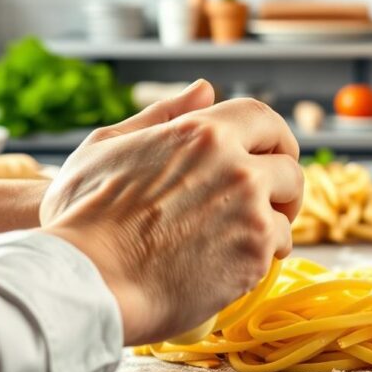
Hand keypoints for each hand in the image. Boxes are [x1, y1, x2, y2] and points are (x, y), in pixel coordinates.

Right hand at [40, 80, 302, 345]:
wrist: (84, 281)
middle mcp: (237, 166)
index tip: (270, 156)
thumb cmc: (82, 215)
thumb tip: (204, 90)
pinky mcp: (255, 254)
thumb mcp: (110, 145)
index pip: (264, 118)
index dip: (274, 138)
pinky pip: (279, 248)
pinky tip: (231, 264)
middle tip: (266, 203)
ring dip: (271, 224)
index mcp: (204, 133)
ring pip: (288, 212)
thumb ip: (164, 114)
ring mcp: (250, 211)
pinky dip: (261, 257)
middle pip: (289, 167)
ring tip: (240, 239)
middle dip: (281, 185)